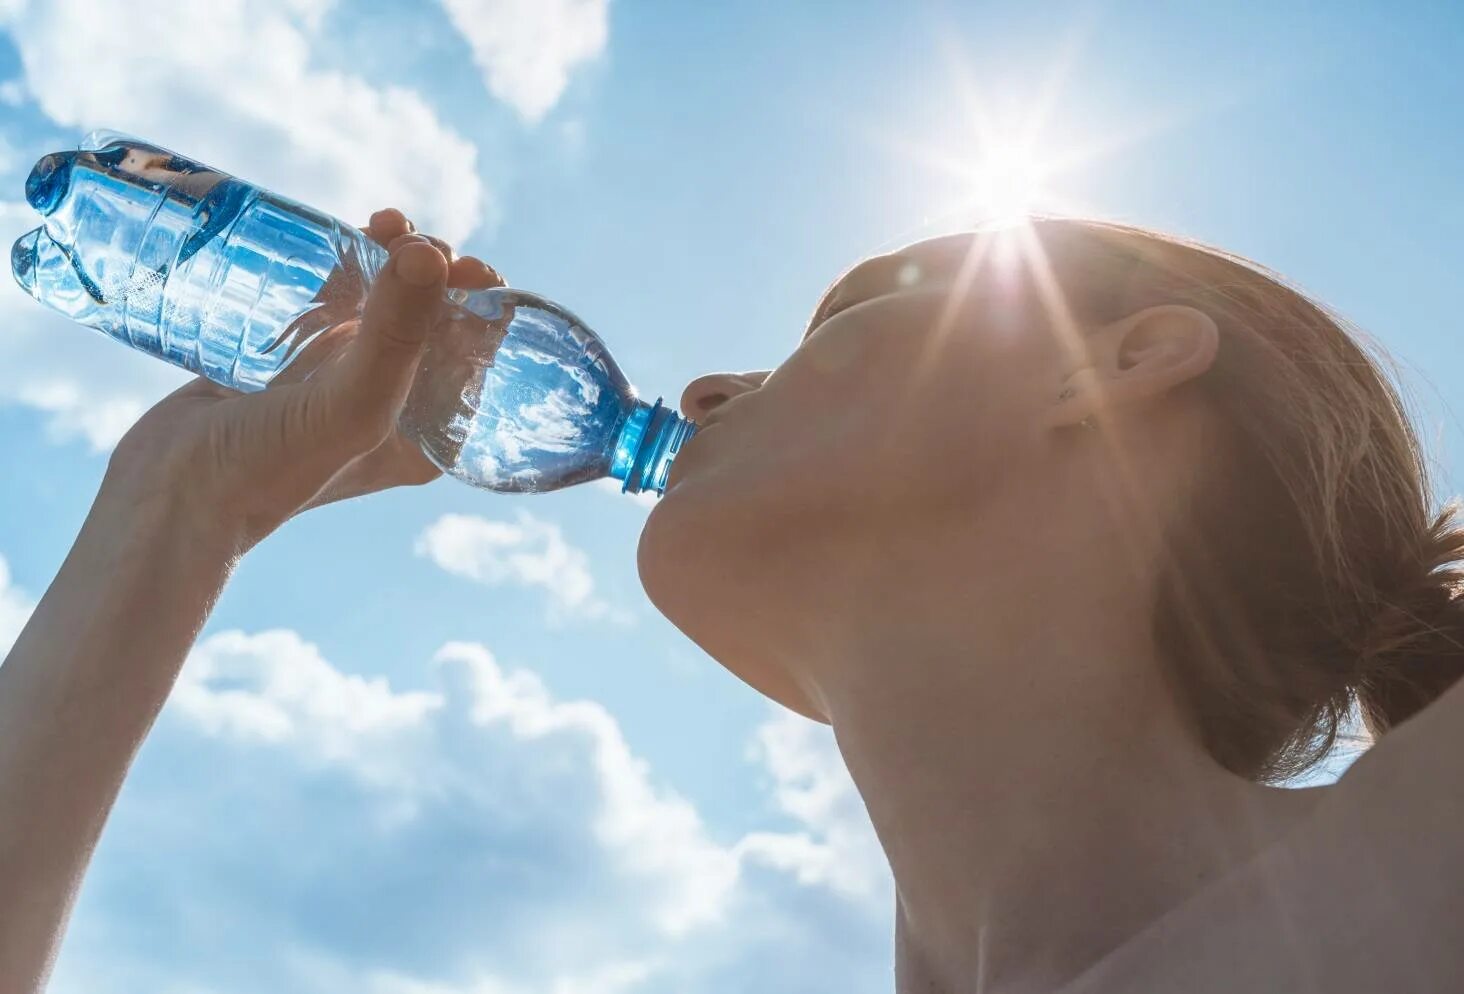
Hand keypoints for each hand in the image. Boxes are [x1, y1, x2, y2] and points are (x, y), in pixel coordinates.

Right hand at [102, 209, 503, 553]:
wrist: (169, 494)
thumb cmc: (269, 469)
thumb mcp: (352, 404)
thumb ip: (397, 334)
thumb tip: (433, 253)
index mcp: (426, 434)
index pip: (476, 359)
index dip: (480, 306)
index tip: (466, 266)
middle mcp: (389, 406)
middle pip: (431, 322)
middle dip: (433, 270)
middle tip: (410, 237)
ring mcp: (337, 380)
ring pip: (380, 303)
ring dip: (390, 258)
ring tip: (382, 223)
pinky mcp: (288, 358)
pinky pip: (328, 301)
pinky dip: (340, 265)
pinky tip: (340, 235)